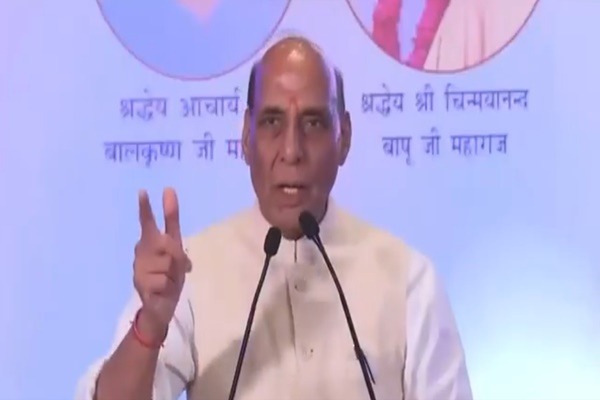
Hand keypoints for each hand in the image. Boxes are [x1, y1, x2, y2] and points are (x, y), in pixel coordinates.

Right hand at [133, 188, 190, 340]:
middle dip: (175, 256)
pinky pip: (163, 280)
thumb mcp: (179, 262)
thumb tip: (176, 244)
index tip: (144, 191)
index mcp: (153, 243)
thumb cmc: (170, 279)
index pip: (149, 223)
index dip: (147, 208)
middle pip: (167, 243)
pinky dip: (168, 287)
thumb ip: (178, 251)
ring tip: (167, 282)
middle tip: (173, 269)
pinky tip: (162, 291)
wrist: (160, 308)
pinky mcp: (141, 283)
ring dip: (173, 275)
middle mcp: (143, 251)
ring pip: (168, 263)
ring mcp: (139, 267)